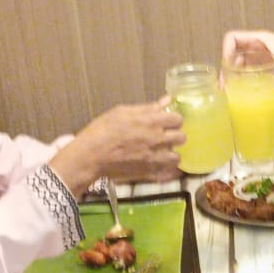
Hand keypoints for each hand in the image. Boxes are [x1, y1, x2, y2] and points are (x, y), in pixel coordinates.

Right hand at [49, 100, 183, 194]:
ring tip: (162, 152)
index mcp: (151, 121)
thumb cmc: (102, 130)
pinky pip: (169, 172)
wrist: (91, 156)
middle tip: (166, 137)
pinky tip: (159, 164)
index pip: (178, 119)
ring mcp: (155, 158)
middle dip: (175, 136)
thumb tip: (167, 100)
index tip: (167, 122)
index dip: (173, 120)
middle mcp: (157, 139)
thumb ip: (147, 108)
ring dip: (171, 153)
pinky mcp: (150, 172)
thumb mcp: (122, 112)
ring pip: (177, 156)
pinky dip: (167, 168)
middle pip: (182, 137)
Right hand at [222, 30, 273, 92]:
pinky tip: (244, 99)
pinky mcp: (268, 73)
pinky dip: (244, 86)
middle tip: (225, 88)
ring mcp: (262, 62)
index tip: (229, 68)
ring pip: (240, 68)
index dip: (226, 51)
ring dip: (233, 80)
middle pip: (233, 56)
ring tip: (229, 96)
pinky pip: (250, 77)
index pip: (233, 39)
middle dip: (226, 70)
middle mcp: (258, 50)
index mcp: (261, 41)